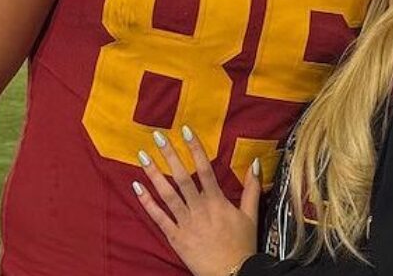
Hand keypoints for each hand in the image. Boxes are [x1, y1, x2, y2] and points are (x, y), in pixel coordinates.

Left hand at [133, 128, 258, 275]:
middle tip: (157, 136)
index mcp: (217, 201)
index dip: (194, 148)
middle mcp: (199, 208)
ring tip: (142, 156)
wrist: (232, 274)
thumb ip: (251, 188)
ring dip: (154, 174)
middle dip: (169, 155)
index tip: (184, 130)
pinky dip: (146, 202)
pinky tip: (136, 187)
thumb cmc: (242, 245)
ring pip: (166, 194)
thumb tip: (256, 162)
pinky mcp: (175, 237)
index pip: (204, 168)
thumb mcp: (251, 215)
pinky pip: (158, 218)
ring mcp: (185, 223)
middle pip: (182, 177)